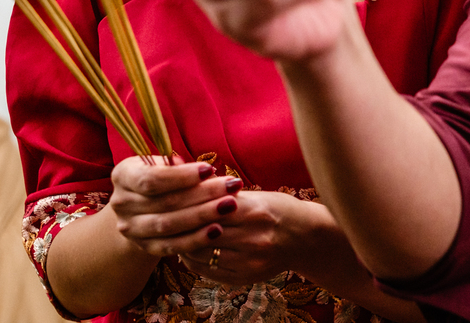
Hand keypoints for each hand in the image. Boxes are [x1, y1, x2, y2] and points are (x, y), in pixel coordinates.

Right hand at [109, 157, 242, 256]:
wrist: (144, 206)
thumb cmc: (162, 176)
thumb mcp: (164, 163)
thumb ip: (179, 166)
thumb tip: (204, 172)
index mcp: (123, 175)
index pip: (152, 178)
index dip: (182, 176)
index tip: (210, 169)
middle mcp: (121, 203)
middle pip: (165, 202)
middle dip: (203, 194)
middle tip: (232, 186)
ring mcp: (130, 228)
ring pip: (168, 225)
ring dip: (203, 216)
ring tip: (230, 205)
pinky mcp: (145, 247)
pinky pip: (171, 246)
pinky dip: (195, 239)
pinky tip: (217, 229)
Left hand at [179, 191, 334, 285]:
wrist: (306, 238)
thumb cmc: (278, 210)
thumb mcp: (256, 197)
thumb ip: (224, 197)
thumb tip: (187, 191)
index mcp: (254, 211)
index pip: (209, 209)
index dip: (187, 205)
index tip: (171, 201)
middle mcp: (253, 238)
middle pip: (203, 232)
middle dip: (181, 226)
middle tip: (163, 219)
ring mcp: (249, 261)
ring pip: (203, 254)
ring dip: (184, 245)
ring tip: (173, 235)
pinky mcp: (246, 277)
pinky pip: (210, 271)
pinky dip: (195, 261)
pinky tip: (189, 252)